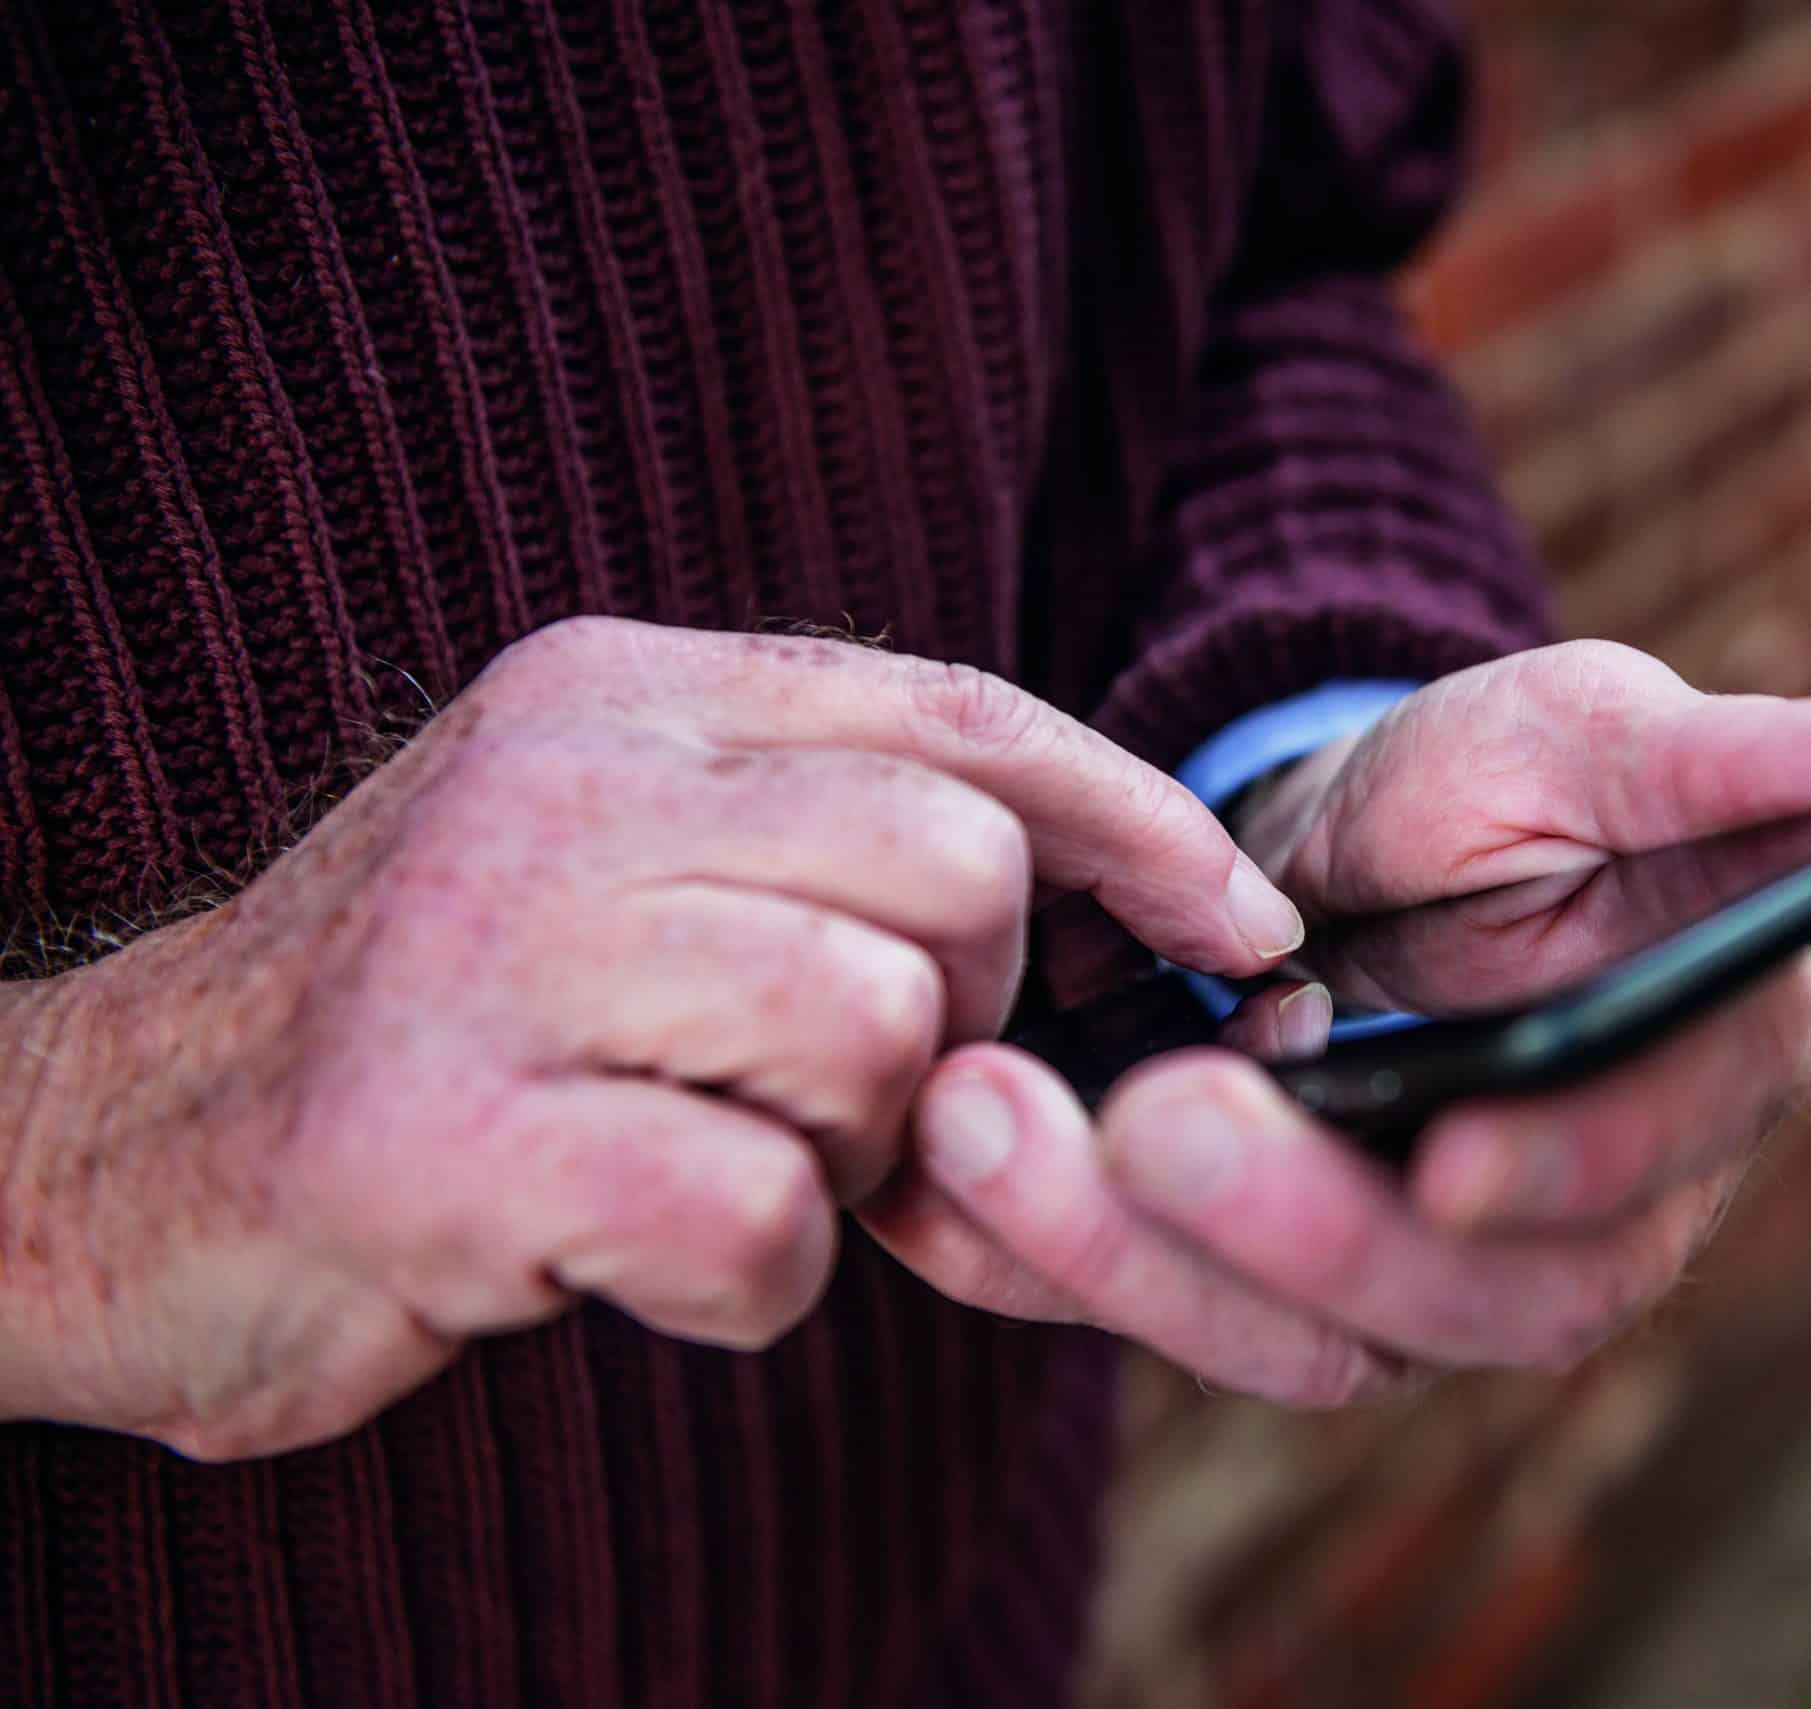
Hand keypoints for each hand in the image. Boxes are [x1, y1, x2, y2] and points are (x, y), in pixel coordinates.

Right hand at [0, 617, 1302, 1457]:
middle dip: (961, 1016)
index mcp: (623, 693)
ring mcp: (495, 948)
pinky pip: (756, 1210)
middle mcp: (565, 783)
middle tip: (845, 1097)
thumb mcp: (619, 870)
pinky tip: (632, 1254)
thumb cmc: (439, 1030)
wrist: (115, 1158)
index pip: (961, 715)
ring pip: (876, 1032)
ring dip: (842, 1153)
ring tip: (705, 1160)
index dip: (1139, 824)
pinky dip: (745, 1277)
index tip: (1244, 927)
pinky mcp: (445, 1136)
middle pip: (952, 870)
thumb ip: (820, 849)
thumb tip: (1109, 902)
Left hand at [871, 641, 1810, 1403]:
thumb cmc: (1511, 782)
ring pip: (1294, 1336)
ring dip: (1132, 1254)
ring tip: (988, 1120)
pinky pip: (1163, 1309)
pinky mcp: (1264, 1283)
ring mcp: (1410, 1273)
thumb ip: (1752, 763)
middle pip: (1460, 1297)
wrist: (1349, 839)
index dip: (1561, 1173)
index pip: (1646, 1173)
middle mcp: (1569, 1222)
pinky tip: (943, 1179)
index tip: (1451, 1145)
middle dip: (1299, 1225)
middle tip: (1157, 1116)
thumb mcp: (1611, 734)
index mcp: (1691, 1091)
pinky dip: (1046, 1258)